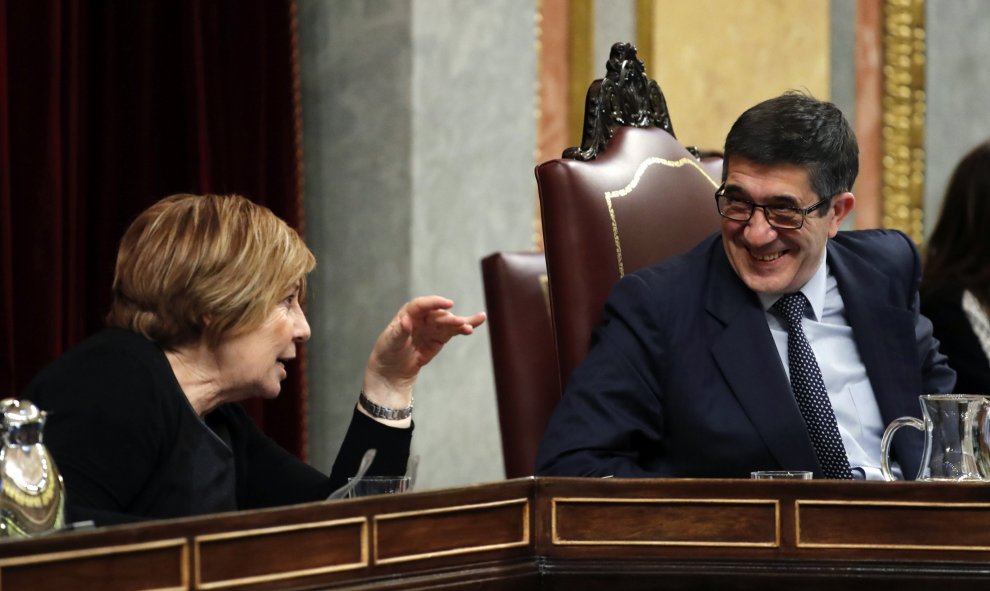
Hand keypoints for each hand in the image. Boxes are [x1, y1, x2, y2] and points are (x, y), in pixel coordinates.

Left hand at [361, 296, 484, 421]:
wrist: (392, 370)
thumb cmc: (387, 352)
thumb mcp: (390, 342)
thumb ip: (399, 332)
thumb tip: (406, 321)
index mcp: (407, 314)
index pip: (421, 305)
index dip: (435, 303)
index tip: (448, 304)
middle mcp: (422, 318)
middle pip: (438, 315)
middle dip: (450, 319)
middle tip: (461, 323)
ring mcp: (431, 328)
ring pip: (449, 322)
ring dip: (463, 322)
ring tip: (478, 320)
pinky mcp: (439, 338)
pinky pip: (453, 331)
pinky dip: (463, 328)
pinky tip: (475, 324)